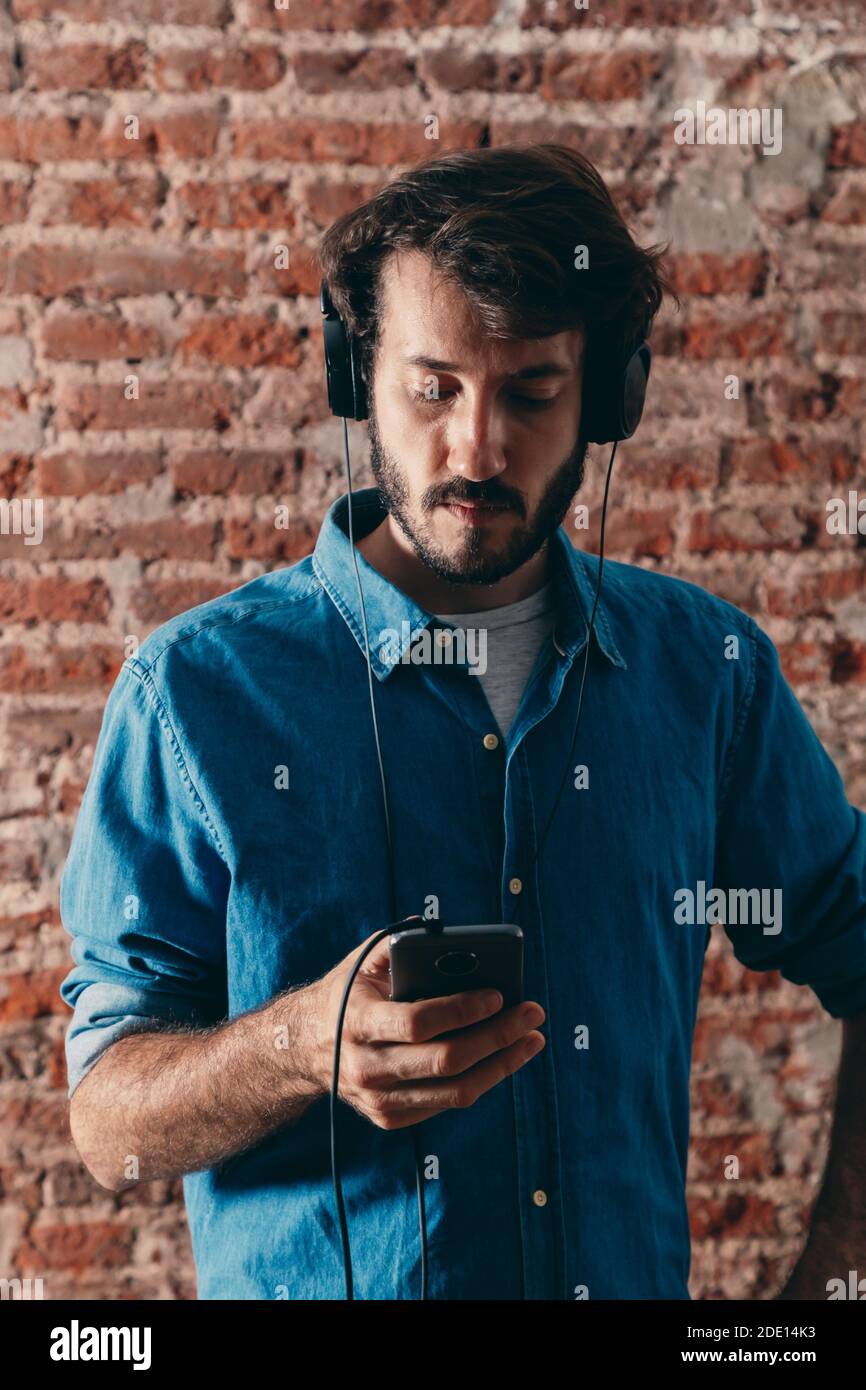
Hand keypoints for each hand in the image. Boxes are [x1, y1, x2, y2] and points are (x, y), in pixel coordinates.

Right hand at [302, 931, 545, 1128]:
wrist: (303, 1048)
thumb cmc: (346, 995)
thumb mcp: (360, 964)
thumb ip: (397, 945)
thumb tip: (444, 933)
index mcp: (357, 1022)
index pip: (418, 1023)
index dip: (462, 1010)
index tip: (498, 994)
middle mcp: (366, 1067)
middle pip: (446, 1061)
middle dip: (497, 1036)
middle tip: (532, 1014)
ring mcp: (378, 1099)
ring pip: (455, 1092)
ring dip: (502, 1064)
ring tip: (532, 1039)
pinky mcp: (390, 1118)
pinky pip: (448, 1104)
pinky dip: (482, 1080)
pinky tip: (503, 1058)